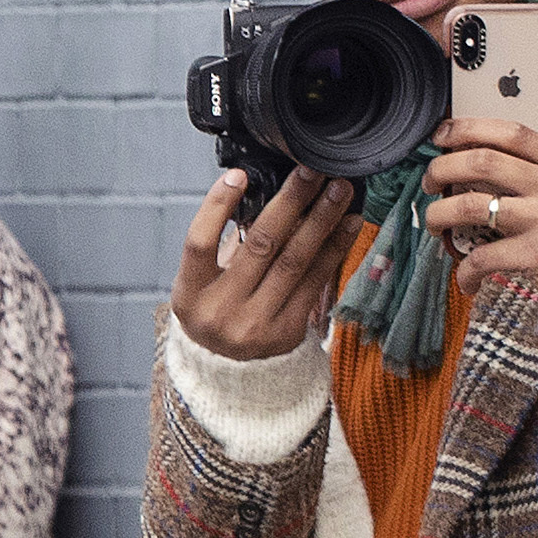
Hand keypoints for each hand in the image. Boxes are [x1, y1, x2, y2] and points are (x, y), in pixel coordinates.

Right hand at [168, 166, 365, 363]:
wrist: (226, 366)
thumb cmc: (216, 308)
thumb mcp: (205, 281)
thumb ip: (229, 244)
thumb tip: (271, 193)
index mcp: (190, 294)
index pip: (199, 243)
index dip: (217, 207)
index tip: (239, 174)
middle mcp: (219, 312)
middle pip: (259, 245)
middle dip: (290, 201)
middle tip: (312, 171)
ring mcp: (254, 325)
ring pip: (294, 261)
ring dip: (321, 220)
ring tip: (339, 190)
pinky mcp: (286, 332)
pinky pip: (315, 281)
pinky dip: (334, 248)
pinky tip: (348, 224)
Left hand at [422, 116, 537, 310]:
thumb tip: (479, 158)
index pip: (513, 133)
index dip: (469, 128)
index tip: (441, 134)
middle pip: (482, 161)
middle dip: (442, 168)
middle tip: (430, 182)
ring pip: (469, 205)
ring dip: (438, 214)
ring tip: (433, 222)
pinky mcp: (537, 254)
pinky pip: (482, 256)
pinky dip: (465, 270)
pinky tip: (466, 278)